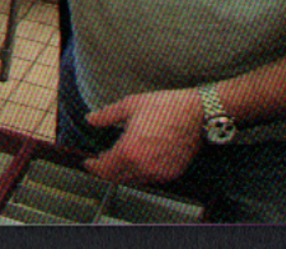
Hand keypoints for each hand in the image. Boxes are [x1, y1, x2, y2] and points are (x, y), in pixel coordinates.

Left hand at [82, 87, 205, 185]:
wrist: (197, 114)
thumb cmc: (165, 107)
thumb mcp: (130, 105)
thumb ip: (107, 115)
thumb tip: (91, 119)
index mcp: (129, 150)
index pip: (104, 168)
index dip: (93, 167)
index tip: (87, 163)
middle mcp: (143, 166)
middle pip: (117, 177)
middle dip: (105, 171)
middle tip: (99, 163)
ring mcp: (159, 172)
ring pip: (133, 180)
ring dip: (122, 173)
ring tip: (116, 161)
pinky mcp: (172, 173)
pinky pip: (149, 179)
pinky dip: (139, 174)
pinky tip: (137, 163)